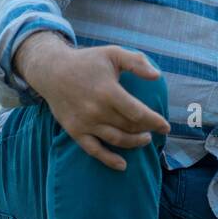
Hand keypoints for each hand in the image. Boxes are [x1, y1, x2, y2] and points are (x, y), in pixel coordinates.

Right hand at [15, 33, 169, 170]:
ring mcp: (85, 123)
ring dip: (134, 143)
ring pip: (116, 140)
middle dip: (147, 131)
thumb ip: (136, 62)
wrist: (51, 71)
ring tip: (145, 139)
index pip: (138, 114)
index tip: (166, 126)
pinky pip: (94, 150)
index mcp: (108, 92)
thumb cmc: (86, 61)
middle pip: (130, 127)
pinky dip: (109, 160)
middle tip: (155, 130)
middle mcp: (97, 110)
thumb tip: (157, 76)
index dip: (155, 121)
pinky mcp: (75, 131)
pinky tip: (122, 165)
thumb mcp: (113, 53)